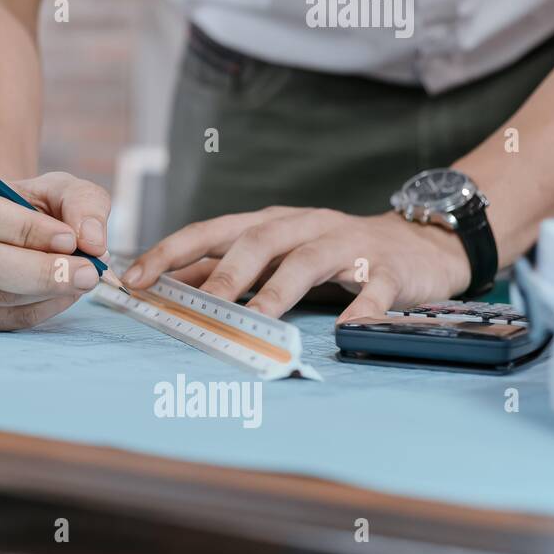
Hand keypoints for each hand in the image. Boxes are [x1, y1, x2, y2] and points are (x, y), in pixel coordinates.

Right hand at [0, 170, 111, 331]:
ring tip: (80, 278)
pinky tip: (61, 294)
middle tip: (89, 272)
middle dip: (41, 271)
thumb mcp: (55, 188)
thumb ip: (82, 202)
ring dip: (46, 292)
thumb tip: (92, 240)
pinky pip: (0, 321)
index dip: (25, 230)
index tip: (71, 239)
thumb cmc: (24, 204)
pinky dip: (40, 310)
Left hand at [122, 206, 471, 322]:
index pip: (209, 232)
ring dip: (278, 292)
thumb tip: (168, 287)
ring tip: (256, 321)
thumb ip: (229, 267)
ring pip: (307, 262)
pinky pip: (374, 288)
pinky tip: (346, 330)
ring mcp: (347, 244)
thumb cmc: (333, 251)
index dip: (170, 253)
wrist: (419, 241)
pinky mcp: (389, 267)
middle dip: (222, 274)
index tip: (133, 279)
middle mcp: (303, 226)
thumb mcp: (278, 252)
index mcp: (268, 223)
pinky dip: (360, 308)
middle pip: (256, 242)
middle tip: (196, 306)